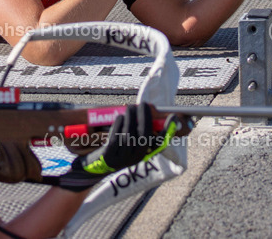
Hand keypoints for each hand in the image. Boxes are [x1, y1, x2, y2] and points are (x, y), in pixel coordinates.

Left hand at [58, 103, 174, 190]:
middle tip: (142, 104)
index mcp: (145, 154)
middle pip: (144, 135)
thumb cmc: (117, 148)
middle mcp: (136, 158)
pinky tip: (121, 116)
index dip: (168, 131)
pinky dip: (120, 125)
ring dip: (131, 118)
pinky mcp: (110, 156)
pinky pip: (117, 138)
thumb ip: (140, 129)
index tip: (173, 117)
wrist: (97, 166)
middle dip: (144, 117)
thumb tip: (149, 109)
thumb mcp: (131, 142)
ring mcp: (123, 158)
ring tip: (131, 107)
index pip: (160, 142)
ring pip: (130, 135)